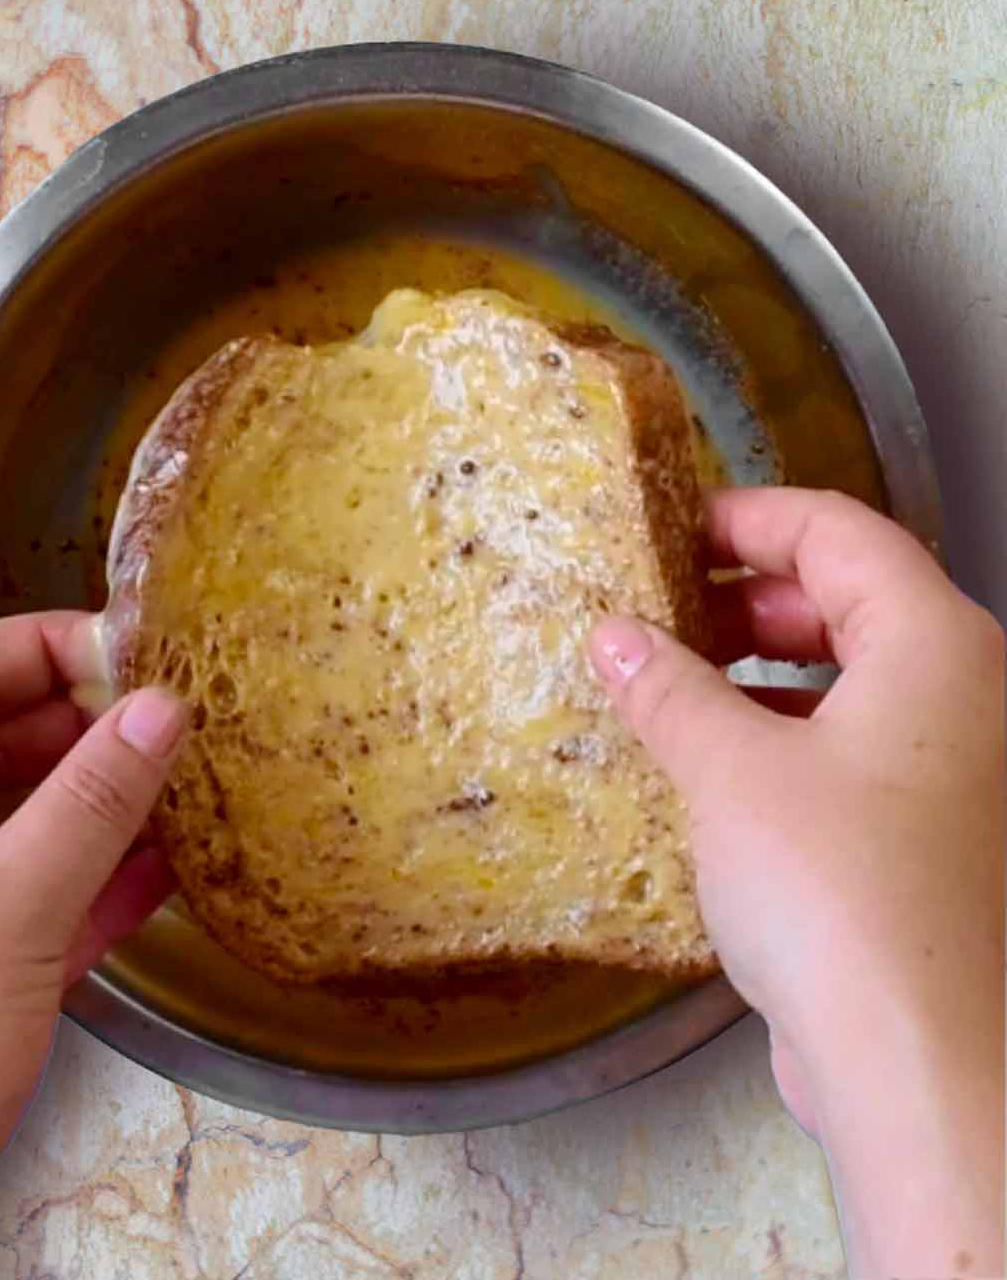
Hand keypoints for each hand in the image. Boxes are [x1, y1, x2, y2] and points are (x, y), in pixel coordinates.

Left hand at [0, 613, 185, 1277]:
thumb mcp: (10, 904)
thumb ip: (92, 801)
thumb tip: (160, 710)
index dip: (34, 648)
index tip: (122, 649)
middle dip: (79, 728)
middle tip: (168, 718)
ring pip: (19, 823)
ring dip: (98, 804)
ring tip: (182, 780)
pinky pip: (36, 897)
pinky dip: (96, 880)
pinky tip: (166, 866)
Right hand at [590, 488, 1004, 1279]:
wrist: (925, 1069)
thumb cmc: (841, 895)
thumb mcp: (729, 771)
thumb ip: (668, 688)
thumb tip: (614, 636)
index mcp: (938, 646)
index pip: (839, 531)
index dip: (748, 517)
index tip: (668, 528)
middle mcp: (970, 696)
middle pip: (851, 602)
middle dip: (746, 603)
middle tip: (657, 614)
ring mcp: (962, 772)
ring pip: (854, 684)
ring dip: (759, 677)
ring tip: (669, 690)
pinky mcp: (938, 840)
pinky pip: (859, 753)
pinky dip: (787, 742)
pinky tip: (712, 772)